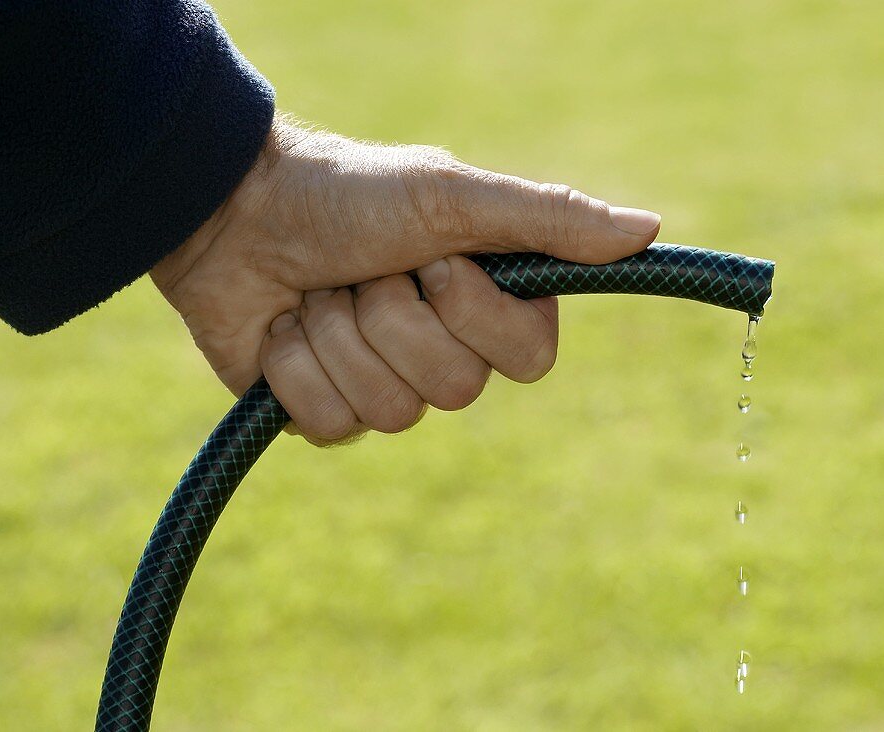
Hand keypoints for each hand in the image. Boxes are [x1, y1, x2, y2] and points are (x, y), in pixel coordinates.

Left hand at [150, 115, 660, 444]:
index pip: (529, 361)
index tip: (433, 261)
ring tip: (320, 293)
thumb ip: (549, 219)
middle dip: (394, 319)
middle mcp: (449, 353)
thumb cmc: (351, 194)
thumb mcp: (454, 196)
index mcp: (492, 305)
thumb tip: (650, 230)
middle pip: (457, 390)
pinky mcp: (327, 415)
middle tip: (364, 271)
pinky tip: (283, 329)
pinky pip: (330, 425)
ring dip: (342, 337)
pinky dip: (296, 368)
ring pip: (392, 411)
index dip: (475, 316)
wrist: (233, 211)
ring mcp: (388, 388)